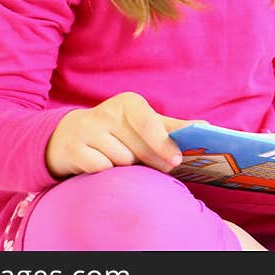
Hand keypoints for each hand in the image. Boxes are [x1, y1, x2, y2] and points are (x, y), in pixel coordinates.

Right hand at [45, 91, 197, 178]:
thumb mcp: (142, 123)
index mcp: (128, 103)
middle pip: (137, 148)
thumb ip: (171, 127)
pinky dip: (105, 171)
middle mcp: (106, 112)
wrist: (70, 135)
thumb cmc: (117, 131)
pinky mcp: (73, 148)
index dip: (164, 143)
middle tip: (162, 168)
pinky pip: (100, 168)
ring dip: (125, 166)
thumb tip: (205, 126)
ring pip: (120, 161)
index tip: (177, 161)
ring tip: (120, 159)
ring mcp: (87, 129)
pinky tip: (101, 164)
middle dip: (151, 161)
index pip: (149, 123)